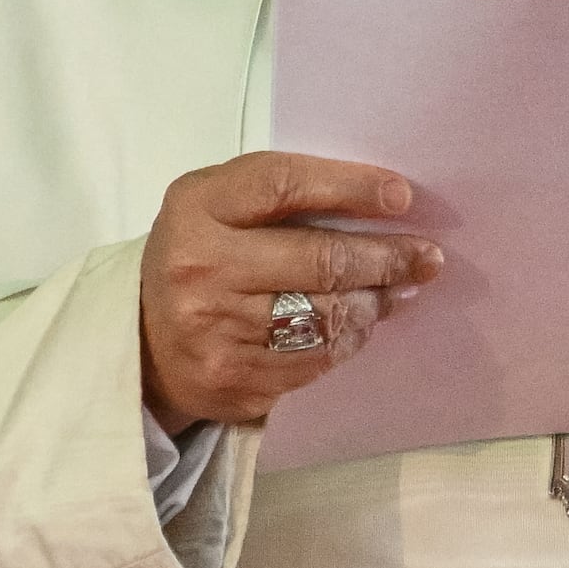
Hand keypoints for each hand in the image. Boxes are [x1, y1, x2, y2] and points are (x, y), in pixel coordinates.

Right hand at [139, 152, 439, 431]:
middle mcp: (202, 270)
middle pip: (319, 260)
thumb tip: (380, 204)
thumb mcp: (215, 205)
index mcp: (197, 210)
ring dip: (375, 303)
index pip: (283, 185)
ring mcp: (218, 333)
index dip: (350, 187)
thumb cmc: (197, 256)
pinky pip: (317, 360)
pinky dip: (350, 339)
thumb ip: (280, 194)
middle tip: (426, 257)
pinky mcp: (236, 381)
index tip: (402, 196)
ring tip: (397, 290)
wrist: (142, 343)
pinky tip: (361, 323)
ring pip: (327, 317)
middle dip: (385, 258)